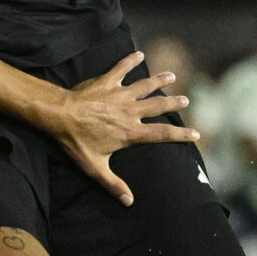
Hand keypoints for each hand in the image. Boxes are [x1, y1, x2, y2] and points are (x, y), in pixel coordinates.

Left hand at [39, 52, 198, 205]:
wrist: (60, 115)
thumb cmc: (76, 142)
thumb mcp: (95, 167)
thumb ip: (113, 184)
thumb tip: (129, 202)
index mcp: (131, 132)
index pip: (162, 134)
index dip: (181, 135)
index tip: (196, 134)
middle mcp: (130, 111)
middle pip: (158, 106)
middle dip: (174, 103)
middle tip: (186, 100)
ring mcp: (120, 94)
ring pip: (145, 85)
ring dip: (159, 80)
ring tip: (172, 76)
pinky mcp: (108, 81)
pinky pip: (122, 68)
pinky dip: (130, 60)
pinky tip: (139, 53)